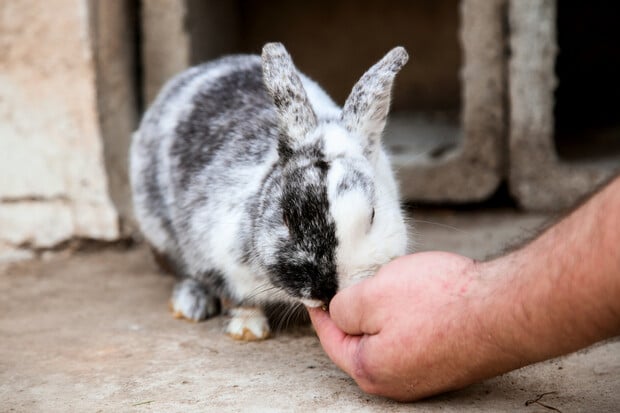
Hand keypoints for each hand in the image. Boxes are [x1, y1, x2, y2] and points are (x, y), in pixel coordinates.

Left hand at [309, 252, 513, 400]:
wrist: (503, 310)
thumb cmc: (439, 302)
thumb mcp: (373, 294)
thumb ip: (343, 307)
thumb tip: (338, 312)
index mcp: (370, 369)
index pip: (331, 340)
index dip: (320, 312)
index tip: (315, 295)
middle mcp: (396, 383)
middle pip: (360, 344)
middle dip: (354, 315)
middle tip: (352, 286)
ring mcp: (425, 377)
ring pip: (388, 342)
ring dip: (383, 316)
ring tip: (389, 287)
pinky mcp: (447, 364)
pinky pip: (413, 341)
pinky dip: (407, 321)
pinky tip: (419, 300)